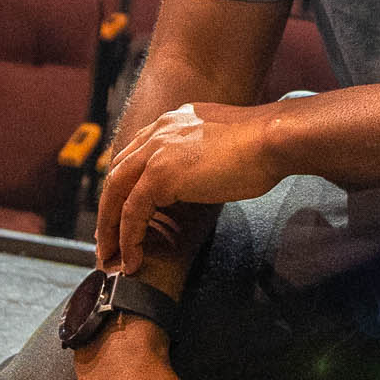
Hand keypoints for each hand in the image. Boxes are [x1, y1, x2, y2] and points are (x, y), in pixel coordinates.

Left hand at [95, 100, 284, 273]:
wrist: (273, 139)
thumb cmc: (264, 145)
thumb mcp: (224, 143)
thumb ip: (204, 153)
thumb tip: (204, 175)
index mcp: (173, 121)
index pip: (136, 154)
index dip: (125, 185)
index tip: (122, 210)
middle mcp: (158, 131)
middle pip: (118, 173)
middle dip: (108, 209)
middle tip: (106, 238)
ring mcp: (156, 151)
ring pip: (116, 194)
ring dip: (110, 228)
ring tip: (112, 256)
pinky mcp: (160, 175)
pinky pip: (132, 212)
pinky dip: (129, 238)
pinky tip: (133, 258)